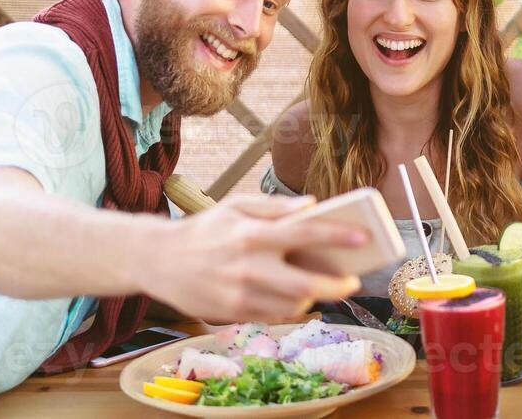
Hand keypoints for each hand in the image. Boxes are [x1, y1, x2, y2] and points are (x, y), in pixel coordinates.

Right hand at [150, 195, 364, 321]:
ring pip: (293, 305)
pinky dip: (291, 308)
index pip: (306, 233)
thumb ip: (276, 206)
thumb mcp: (237, 205)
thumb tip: (312, 205)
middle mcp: (248, 266)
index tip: (364, 236)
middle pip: (307, 285)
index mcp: (253, 234)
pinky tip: (297, 298)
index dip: (339, 236)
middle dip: (338, 285)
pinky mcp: (231, 313)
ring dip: (315, 299)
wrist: (157, 259)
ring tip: (324, 287)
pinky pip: (273, 316)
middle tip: (352, 279)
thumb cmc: (206, 229)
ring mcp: (239, 294)